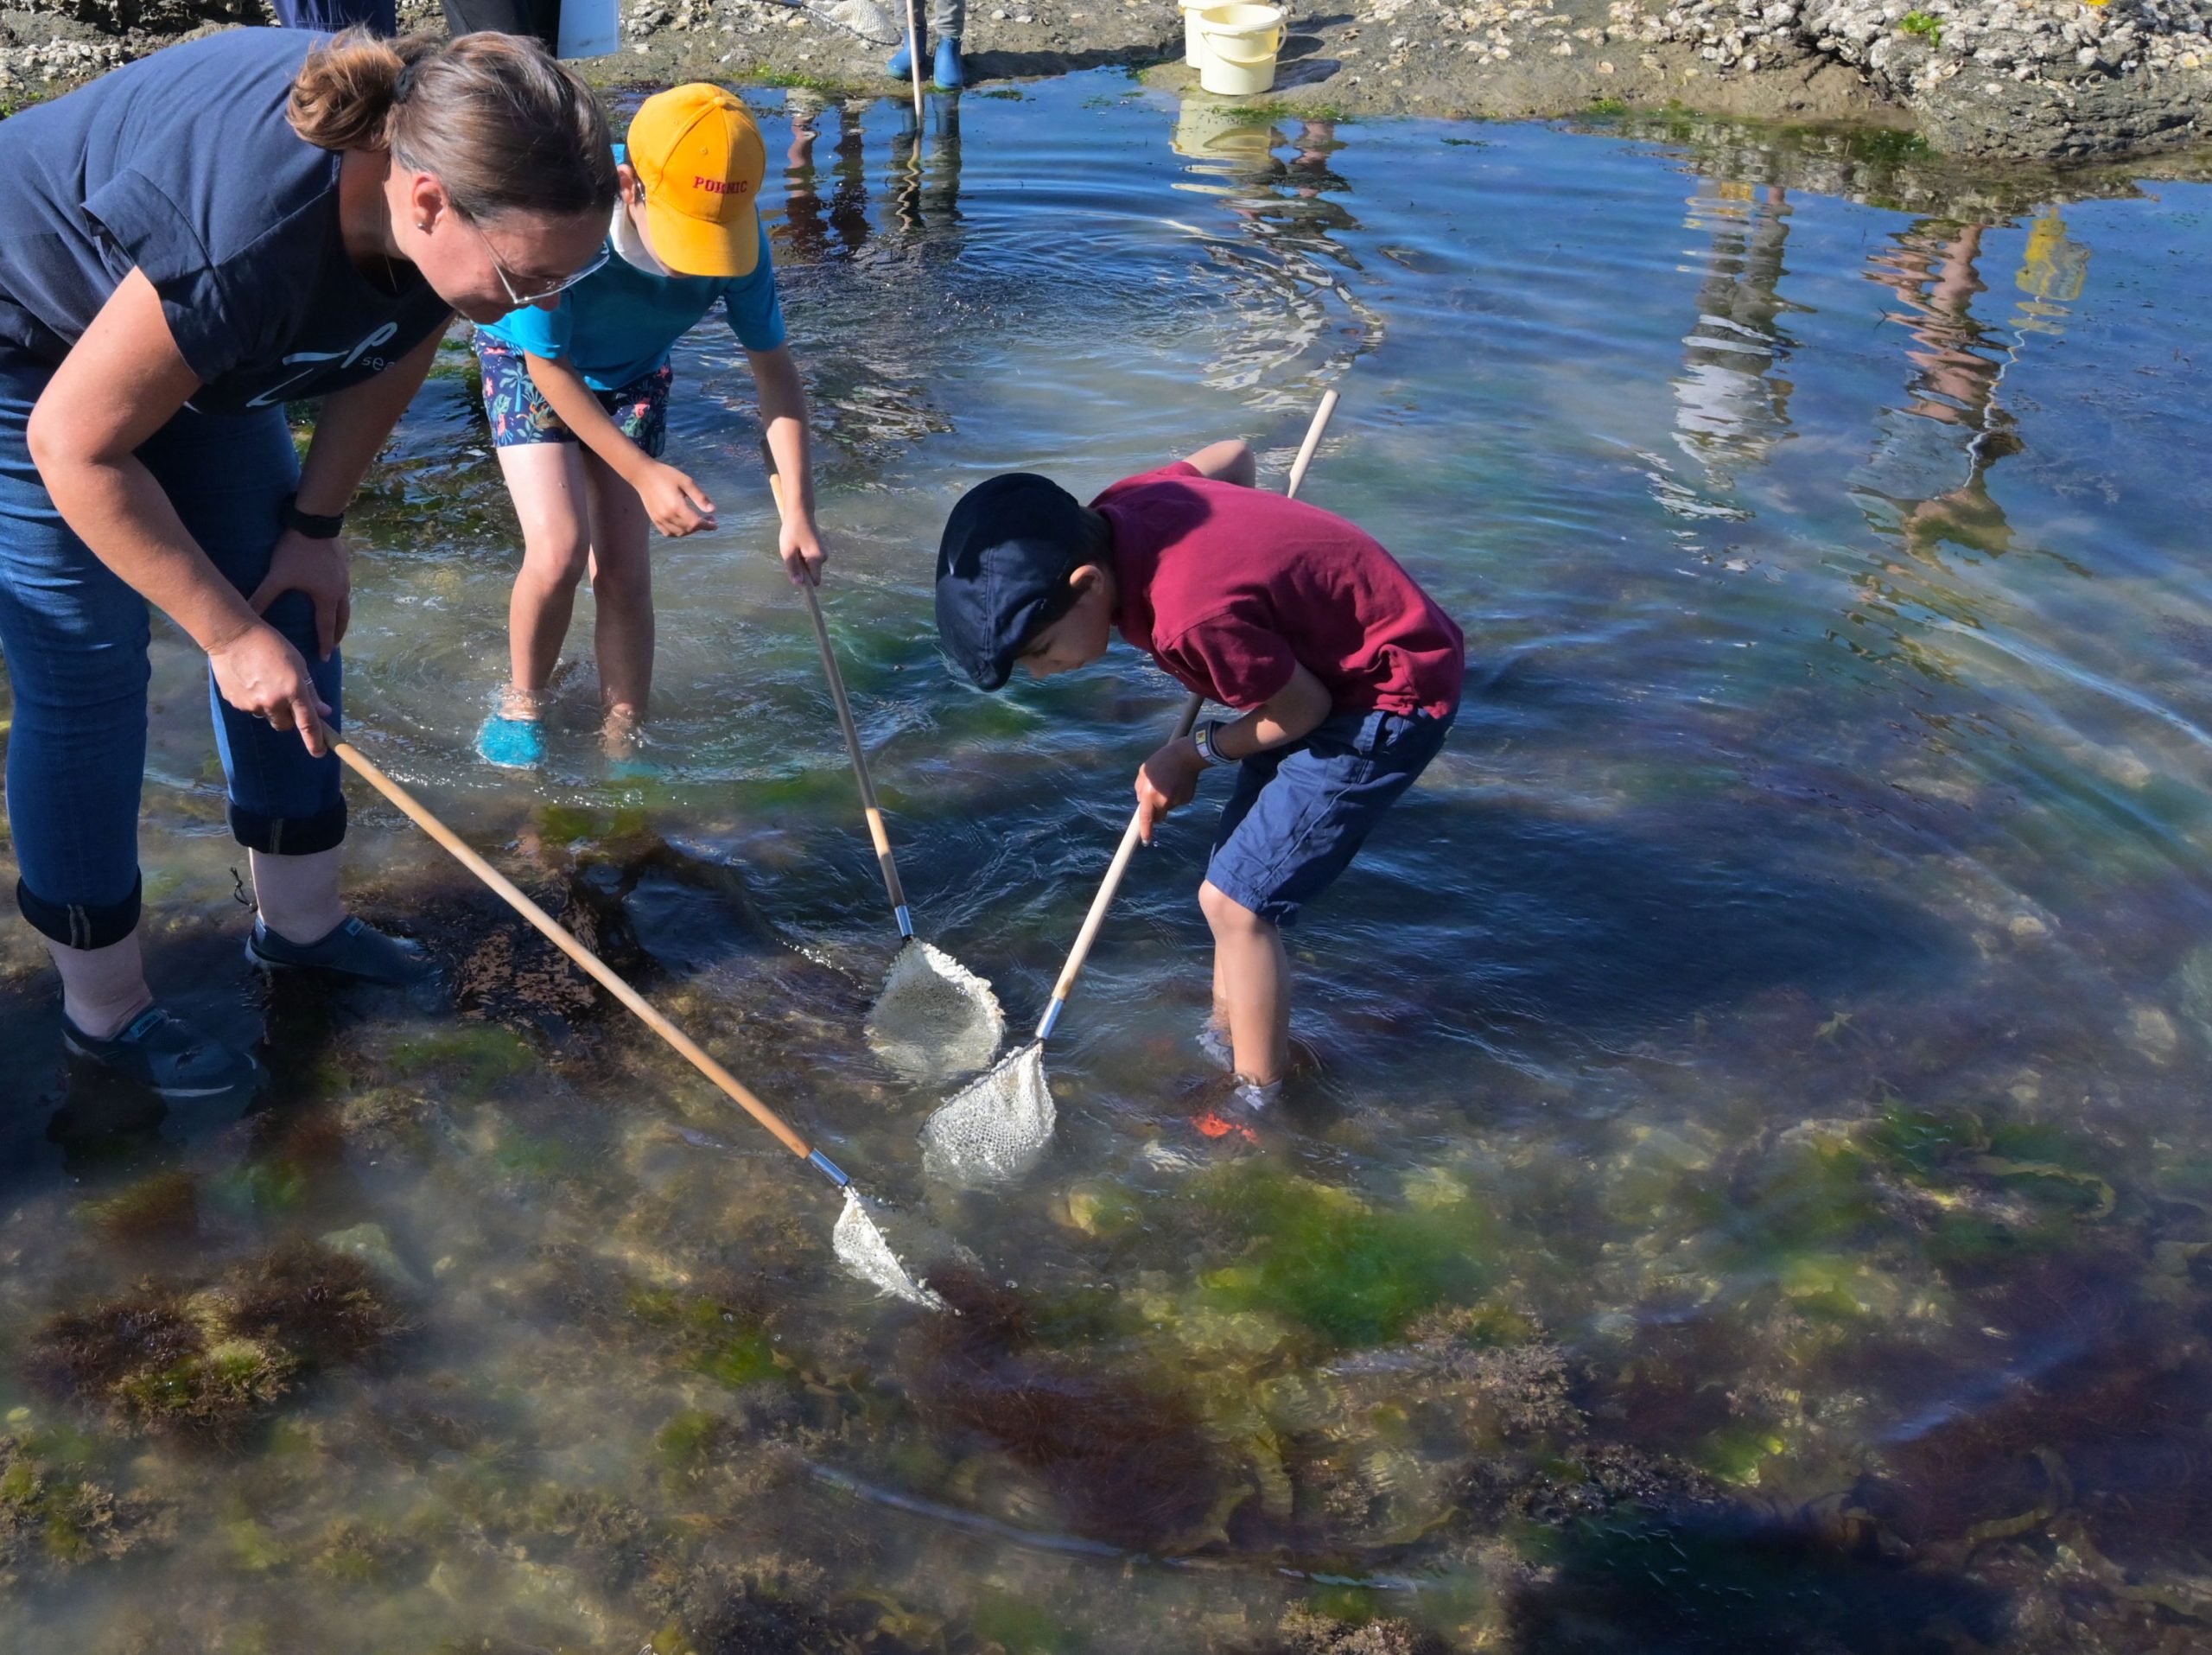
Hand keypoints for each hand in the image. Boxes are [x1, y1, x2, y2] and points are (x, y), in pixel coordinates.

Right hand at [209, 621, 332, 756]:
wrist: (232, 636)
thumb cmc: (271, 645)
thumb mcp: (298, 664)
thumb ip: (310, 691)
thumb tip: (323, 712)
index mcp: (293, 690)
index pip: (308, 723)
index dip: (315, 741)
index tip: (320, 752)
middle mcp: (273, 701)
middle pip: (285, 725)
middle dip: (288, 717)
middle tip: (284, 697)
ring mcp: (252, 704)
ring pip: (267, 716)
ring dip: (269, 707)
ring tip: (263, 682)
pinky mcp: (236, 703)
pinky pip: (250, 709)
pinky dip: (253, 700)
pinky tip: (249, 681)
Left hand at [247, 530, 349, 660]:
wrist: (315, 523)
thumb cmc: (296, 552)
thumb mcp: (277, 576)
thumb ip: (263, 596)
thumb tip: (248, 613)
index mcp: (327, 598)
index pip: (326, 627)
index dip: (324, 644)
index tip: (325, 658)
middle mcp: (341, 591)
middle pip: (342, 619)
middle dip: (337, 633)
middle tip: (333, 644)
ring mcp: (345, 578)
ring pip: (346, 604)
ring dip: (341, 616)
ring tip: (336, 623)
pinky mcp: (345, 566)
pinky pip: (344, 589)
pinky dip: (340, 599)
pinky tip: (333, 594)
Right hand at [637, 462, 716, 536]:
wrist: (643, 475)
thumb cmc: (666, 475)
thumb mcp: (686, 482)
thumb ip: (700, 497)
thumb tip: (712, 510)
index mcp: (676, 506)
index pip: (696, 522)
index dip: (707, 525)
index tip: (715, 524)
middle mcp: (667, 516)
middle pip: (689, 529)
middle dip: (701, 527)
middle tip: (708, 520)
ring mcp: (659, 519)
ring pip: (679, 533)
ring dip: (691, 530)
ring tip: (697, 522)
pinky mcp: (654, 519)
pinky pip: (668, 533)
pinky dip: (678, 532)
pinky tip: (684, 526)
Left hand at [780, 512, 826, 585]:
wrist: (800, 512)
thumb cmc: (792, 531)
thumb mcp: (788, 551)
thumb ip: (794, 569)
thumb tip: (799, 584)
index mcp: (817, 559)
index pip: (814, 581)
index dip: (805, 582)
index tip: (795, 576)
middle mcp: (823, 558)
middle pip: (812, 574)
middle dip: (801, 570)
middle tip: (791, 555)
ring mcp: (823, 553)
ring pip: (811, 567)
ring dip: (801, 562)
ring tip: (794, 548)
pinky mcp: (820, 548)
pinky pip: (811, 560)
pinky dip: (803, 556)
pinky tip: (798, 545)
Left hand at [1134, 738, 1205, 843]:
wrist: (1187, 755)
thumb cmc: (1162, 760)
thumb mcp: (1144, 771)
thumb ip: (1139, 788)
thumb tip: (1140, 801)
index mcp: (1149, 794)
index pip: (1146, 819)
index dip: (1145, 831)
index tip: (1145, 841)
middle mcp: (1163, 801)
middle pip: (1158, 817)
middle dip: (1156, 812)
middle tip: (1156, 797)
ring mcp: (1177, 801)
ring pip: (1168, 808)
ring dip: (1166, 801)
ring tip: (1169, 782)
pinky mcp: (1187, 798)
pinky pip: (1178, 802)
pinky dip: (1176, 796)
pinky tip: (1178, 783)